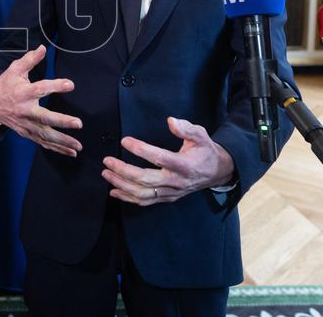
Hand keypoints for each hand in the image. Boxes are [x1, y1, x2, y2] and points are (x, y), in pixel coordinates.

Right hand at [0, 45, 80, 156]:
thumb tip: (42, 49)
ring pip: (45, 135)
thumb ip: (30, 60)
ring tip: (78, 146)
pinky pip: (42, 142)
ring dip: (62, 142)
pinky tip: (69, 152)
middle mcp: (25, 110)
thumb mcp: (14, 70)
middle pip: (44, 118)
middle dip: (62, 121)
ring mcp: (25, 124)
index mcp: (23, 93)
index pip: (40, 88)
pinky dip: (56, 149)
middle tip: (78, 123)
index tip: (70, 85)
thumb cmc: (3, 86)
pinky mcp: (26, 133)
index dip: (55, 86)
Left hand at [101, 117, 233, 205]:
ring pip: (143, 193)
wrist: (216, 172)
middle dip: (124, 171)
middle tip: (107, 160)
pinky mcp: (167, 198)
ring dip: (122, 185)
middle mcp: (176, 181)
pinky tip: (114, 191)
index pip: (159, 158)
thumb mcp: (200, 135)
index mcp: (184, 165)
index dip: (141, 150)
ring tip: (106, 173)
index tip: (124, 140)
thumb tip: (170, 121)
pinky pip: (146, 201)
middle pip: (146, 179)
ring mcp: (171, 192)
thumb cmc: (204, 150)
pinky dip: (128, 198)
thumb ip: (186, 128)